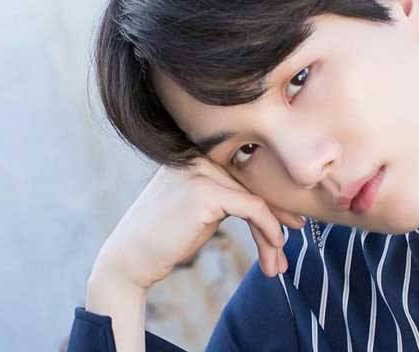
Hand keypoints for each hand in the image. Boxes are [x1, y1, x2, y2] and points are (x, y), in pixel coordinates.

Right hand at [90, 156, 305, 289]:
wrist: (128, 261)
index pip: (245, 174)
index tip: (290, 223)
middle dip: (275, 219)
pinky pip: (253, 208)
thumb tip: (270, 206)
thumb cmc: (164, 239)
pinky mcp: (205, 192)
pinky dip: (269, 228)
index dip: (271, 199)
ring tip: (277, 264)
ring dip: (272, 235)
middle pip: (252, 186)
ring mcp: (200, 171)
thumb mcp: (199, 211)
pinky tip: (275, 247)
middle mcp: (198, 156)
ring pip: (255, 199)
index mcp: (195, 155)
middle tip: (290, 244)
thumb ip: (227, 198)